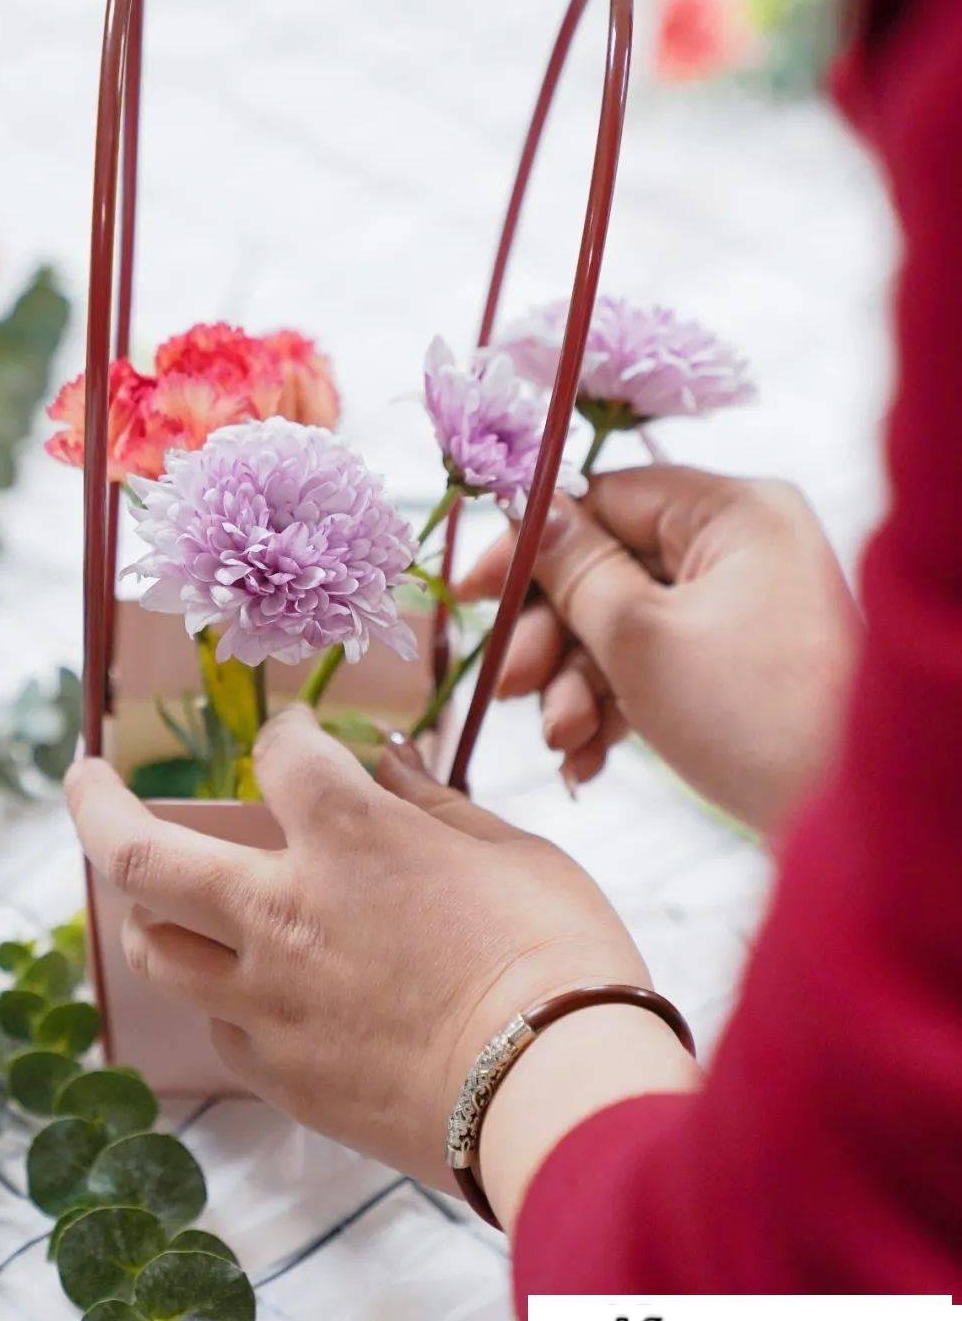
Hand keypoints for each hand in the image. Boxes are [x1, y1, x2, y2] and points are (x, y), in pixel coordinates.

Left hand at [66, 707, 691, 1217]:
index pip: (283, 752)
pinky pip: (221, 1026)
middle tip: (82, 779)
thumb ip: (435, 804)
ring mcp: (271, 1003)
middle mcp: (284, 913)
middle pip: (140, 854)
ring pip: (158, 951)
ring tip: (155, 896)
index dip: (292, 731)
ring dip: (145, 912)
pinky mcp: (282, 1077)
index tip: (303, 733)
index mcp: (349, 837)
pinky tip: (253, 988)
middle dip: (95, 806)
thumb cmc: (557, 957)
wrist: (559, 1096)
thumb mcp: (513, 853)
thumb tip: (391, 763)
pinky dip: (223, 994)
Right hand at [459, 467, 859, 831]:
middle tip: (510, 686)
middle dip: (553, 637)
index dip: (532, 545)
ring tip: (562, 742)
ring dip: (576, 687)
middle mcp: (741, 548)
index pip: (606, 498)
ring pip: (624, 628)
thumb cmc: (752, 715)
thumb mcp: (640, 638)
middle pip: (609, 568)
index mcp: (732, 512)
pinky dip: (614, 710)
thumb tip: (525, 508)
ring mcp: (741, 610)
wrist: (847, 822)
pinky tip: (586, 762)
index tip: (473, 594)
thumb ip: (574, 569)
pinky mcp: (736, 667)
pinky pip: (655, 668)